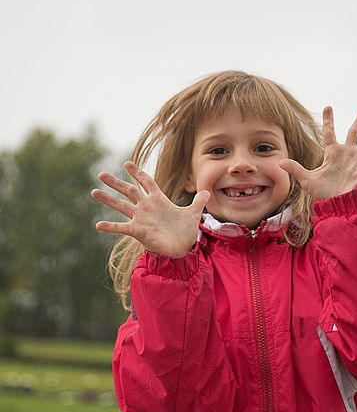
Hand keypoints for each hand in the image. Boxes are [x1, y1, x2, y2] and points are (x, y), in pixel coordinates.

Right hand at [91, 161, 209, 256]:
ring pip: (121, 206)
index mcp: (158, 199)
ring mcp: (141, 218)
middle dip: (115, 182)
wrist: (182, 248)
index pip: (146, 182)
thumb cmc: (185, 231)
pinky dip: (111, 226)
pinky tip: (98, 225)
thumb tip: (208, 191)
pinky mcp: (138, 231)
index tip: (126, 163)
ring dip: (108, 199)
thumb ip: (199, 201)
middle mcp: (146, 207)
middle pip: (129, 190)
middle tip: (100, 174)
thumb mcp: (193, 213)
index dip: (137, 172)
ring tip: (94, 191)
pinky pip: (122, 227)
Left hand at [279, 104, 356, 199]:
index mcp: (332, 154)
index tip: (329, 107)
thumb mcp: (307, 180)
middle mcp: (347, 153)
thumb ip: (295, 168)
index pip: (330, 133)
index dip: (329, 120)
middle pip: (355, 131)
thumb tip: (279, 161)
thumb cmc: (322, 194)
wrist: (336, 205)